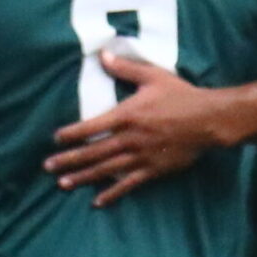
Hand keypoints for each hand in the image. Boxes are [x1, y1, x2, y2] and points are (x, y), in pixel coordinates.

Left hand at [46, 53, 219, 206]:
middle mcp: (129, 138)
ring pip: (106, 169)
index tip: (56, 138)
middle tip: (48, 167)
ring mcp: (140, 156)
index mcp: (126, 115)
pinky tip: (97, 201)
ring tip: (64, 183)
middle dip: (69, 159)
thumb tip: (103, 55)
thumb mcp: (153, 76)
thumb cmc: (181, 96)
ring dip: (83, 177)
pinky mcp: (153, 169)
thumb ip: (125, 68)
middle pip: (93, 151)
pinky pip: (128, 184)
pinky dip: (112, 193)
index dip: (71, 133)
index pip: (91, 127)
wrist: (208, 119)